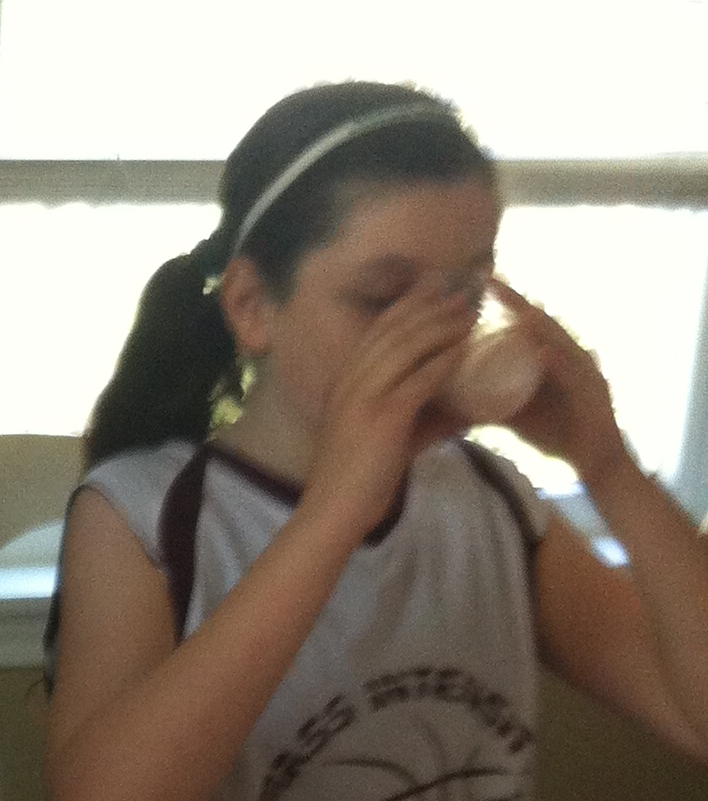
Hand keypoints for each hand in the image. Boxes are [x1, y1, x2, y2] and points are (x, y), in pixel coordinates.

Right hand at [301, 288, 478, 539]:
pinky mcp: (383, 417)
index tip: (434, 288)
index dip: (406, 306)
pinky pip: (420, 378)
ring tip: (468, 310)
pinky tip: (465, 347)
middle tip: (458, 288)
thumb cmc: (359, 482)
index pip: (377, 332)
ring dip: (440, 324)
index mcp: (345, 383)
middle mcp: (351, 381)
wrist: (333, 511)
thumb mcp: (392, 442)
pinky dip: (444, 360)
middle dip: (427, 304)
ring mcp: (365, 397)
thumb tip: (465, 413)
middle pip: (392, 329)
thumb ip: (426, 423)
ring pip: (407, 346)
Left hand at [486, 277, 635, 493]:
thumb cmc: (557, 436)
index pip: (529, 323)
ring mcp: (586, 374)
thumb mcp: (517, 417)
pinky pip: (575, 378)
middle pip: (543, 324)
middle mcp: (573, 357)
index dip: (507, 302)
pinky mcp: (594, 396)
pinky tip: (542, 352)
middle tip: (489, 280)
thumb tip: (452, 403)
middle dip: (517, 301)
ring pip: (561, 342)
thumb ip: (489, 406)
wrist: (595, 466)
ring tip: (513, 306)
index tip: (478, 284)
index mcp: (556, 358)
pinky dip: (559, 364)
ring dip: (538, 324)